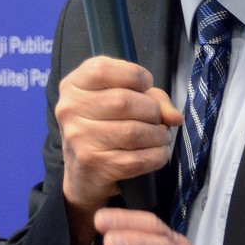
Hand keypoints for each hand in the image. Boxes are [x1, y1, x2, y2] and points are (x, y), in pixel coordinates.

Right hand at [56, 57, 180, 238]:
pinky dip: (157, 156)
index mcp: (73, 86)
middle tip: (158, 120)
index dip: (133, 74)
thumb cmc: (104, 128)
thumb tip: (174, 117)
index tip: (146, 86)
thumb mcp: (119, 100)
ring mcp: (79, 139)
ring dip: (158, 135)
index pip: (102, 69)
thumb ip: (151, 98)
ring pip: (134, 132)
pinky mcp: (93, 165)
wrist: (82, 174)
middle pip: (124, 101)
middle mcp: (70, 110)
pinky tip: (158, 154)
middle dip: (153, 111)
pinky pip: (138, 159)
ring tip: (162, 137)